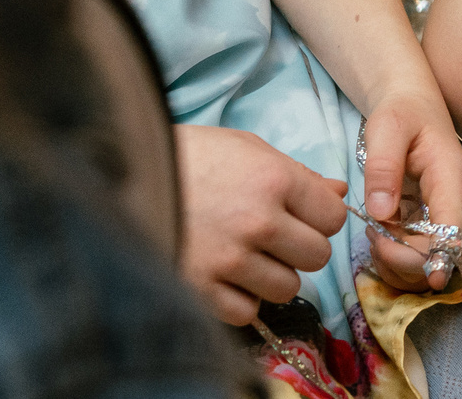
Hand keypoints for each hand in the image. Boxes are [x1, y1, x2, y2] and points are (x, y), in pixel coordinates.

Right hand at [174, 125, 345, 325]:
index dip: (321, 219)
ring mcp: (229, 258)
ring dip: (273, 276)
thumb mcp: (248, 148)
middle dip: (301, 249)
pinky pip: (246, 311)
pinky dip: (240, 300)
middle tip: (275, 239)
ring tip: (247, 257)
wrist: (122, 176)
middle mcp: (258, 221)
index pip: (333, 218)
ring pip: (287, 287)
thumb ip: (299, 174)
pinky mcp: (199, 287)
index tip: (302, 217)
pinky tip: (225, 277)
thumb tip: (339, 192)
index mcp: (275, 180)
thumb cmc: (191, 156)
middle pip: (317, 256)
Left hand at [355, 86, 461, 290]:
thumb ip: (382, 167)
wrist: (412, 107)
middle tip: (371, 236)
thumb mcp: (387, 128)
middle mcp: (459, 202)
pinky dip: (398, 260)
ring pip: (432, 262)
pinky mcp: (437, 224)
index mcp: (452, 177)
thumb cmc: (401, 113)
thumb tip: (381, 213)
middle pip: (443, 252)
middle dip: (404, 258)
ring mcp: (450, 215)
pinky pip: (422, 258)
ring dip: (398, 262)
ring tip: (374, 234)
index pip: (454, 225)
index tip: (431, 280)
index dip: (444, 255)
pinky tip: (381, 237)